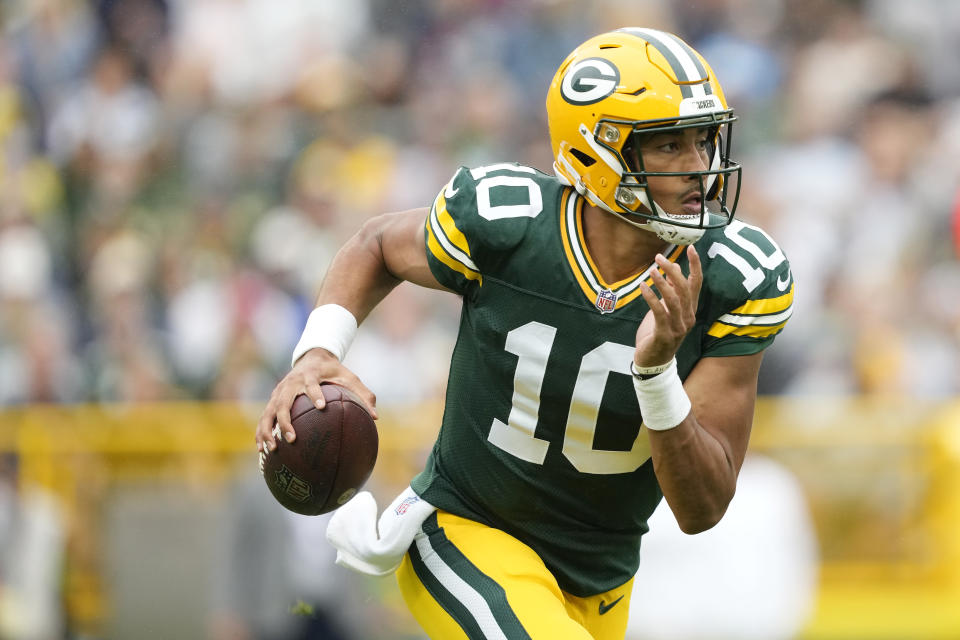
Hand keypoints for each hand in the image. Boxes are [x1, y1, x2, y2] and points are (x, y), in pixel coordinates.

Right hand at [255, 348, 377, 452]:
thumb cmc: (334, 371)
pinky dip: (261, 432)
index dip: (315, 394)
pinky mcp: (273, 399)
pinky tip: (262, 450)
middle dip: (285, 421)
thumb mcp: (350, 378)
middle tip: (292, 439)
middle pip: (283, 402)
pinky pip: (264, 418)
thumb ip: (363, 395)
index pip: (312, 384)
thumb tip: (376, 417)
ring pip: (268, 412)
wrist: (312, 357)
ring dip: (268, 431)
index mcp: (310, 375)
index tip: (322, 406)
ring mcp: (279, 392)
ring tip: (272, 449)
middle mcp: (291, 383)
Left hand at [635, 245, 702, 367]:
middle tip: (659, 257)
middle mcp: (688, 317)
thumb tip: (670, 271)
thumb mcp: (666, 311)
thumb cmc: (658, 334)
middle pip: (685, 289)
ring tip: (651, 270)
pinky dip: (651, 297)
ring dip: (662, 283)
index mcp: (690, 310)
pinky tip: (642, 287)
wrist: (653, 362)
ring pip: (674, 299)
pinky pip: (659, 312)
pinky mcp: (665, 334)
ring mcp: (678, 327)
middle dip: (673, 271)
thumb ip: (670, 293)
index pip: (697, 284)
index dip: (695, 265)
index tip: (691, 248)